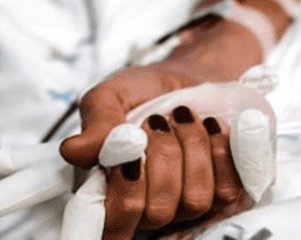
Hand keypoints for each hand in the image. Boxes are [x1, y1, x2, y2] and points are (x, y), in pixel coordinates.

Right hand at [61, 67, 255, 238]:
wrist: (191, 75)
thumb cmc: (145, 91)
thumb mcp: (111, 95)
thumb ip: (96, 122)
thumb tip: (73, 150)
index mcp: (110, 188)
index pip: (113, 226)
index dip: (124, 198)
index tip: (132, 155)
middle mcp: (147, 206)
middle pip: (157, 211)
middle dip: (162, 155)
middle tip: (156, 121)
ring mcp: (187, 205)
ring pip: (195, 200)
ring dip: (192, 146)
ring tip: (183, 118)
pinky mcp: (224, 194)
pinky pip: (228, 189)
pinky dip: (220, 148)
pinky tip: (211, 126)